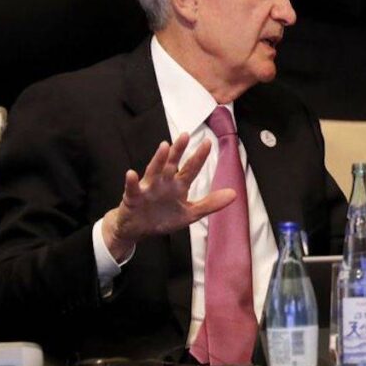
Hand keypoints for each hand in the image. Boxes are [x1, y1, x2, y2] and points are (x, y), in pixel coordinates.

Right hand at [101, 134, 235, 261]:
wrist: (137, 230)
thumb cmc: (163, 218)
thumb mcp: (190, 213)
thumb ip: (210, 204)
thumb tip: (234, 194)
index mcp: (178, 186)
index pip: (190, 168)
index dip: (198, 157)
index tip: (207, 142)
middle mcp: (163, 183)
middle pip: (172, 164)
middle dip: (178, 150)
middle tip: (185, 135)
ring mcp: (148, 189)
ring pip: (153, 171)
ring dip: (158, 159)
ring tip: (164, 147)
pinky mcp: (133, 198)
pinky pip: (132, 189)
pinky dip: (131, 182)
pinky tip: (132, 174)